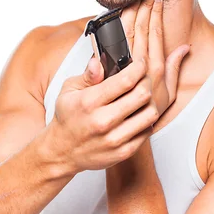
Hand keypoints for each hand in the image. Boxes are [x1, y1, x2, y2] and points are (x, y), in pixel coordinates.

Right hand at [49, 36, 158, 174]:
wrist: (63, 152)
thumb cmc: (67, 117)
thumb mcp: (69, 90)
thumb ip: (87, 75)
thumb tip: (99, 61)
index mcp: (90, 102)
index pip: (126, 80)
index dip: (139, 67)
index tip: (141, 62)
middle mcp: (103, 121)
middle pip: (142, 94)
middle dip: (147, 80)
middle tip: (144, 77)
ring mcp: (115, 139)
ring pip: (150, 113)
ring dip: (151, 101)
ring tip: (143, 96)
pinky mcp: (123, 152)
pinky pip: (147, 131)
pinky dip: (147, 119)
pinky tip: (139, 113)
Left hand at [120, 0, 189, 119]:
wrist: (116, 132)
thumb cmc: (144, 112)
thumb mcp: (165, 94)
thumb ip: (174, 69)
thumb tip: (185, 47)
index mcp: (155, 69)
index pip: (155, 33)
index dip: (156, 13)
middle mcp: (143, 69)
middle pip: (142, 30)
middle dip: (144, 7)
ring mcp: (127, 72)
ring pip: (129, 34)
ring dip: (132, 13)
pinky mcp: (112, 76)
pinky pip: (113, 47)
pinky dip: (116, 29)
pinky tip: (117, 14)